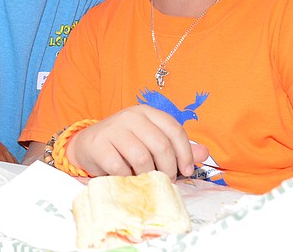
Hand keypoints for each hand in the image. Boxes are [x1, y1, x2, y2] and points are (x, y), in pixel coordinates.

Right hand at [66, 105, 208, 179]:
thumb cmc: (124, 144)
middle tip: (166, 180)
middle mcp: (130, 116)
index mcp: (146, 112)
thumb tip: (204, 153)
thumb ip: (176, 147)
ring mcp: (113, 129)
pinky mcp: (99, 145)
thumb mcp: (150, 140)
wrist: (87, 144)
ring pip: (142, 158)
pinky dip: (127, 178)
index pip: (173, 129)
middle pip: (160, 145)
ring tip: (147, 180)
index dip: (184, 152)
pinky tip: (128, 178)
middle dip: (168, 168)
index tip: (186, 171)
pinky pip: (120, 167)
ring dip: (148, 175)